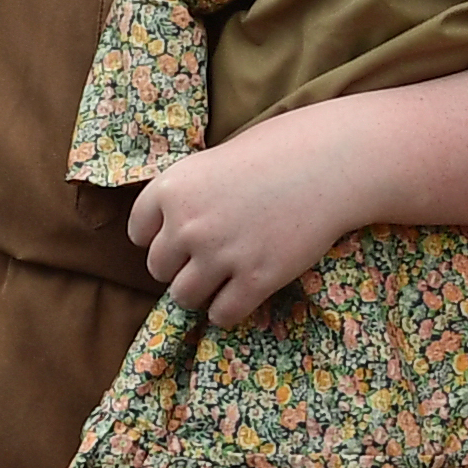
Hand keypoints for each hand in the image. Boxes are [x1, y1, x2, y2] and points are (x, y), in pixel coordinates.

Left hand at [126, 108, 370, 326]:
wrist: (329, 164)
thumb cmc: (274, 154)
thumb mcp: (212, 163)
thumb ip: (185, 197)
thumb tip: (173, 237)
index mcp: (171, 190)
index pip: (139, 234)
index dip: (161, 237)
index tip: (184, 236)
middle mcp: (187, 226)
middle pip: (159, 269)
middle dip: (182, 266)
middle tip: (210, 257)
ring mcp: (221, 255)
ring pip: (185, 296)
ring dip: (201, 292)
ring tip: (224, 280)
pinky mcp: (256, 279)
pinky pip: (223, 313)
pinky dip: (228, 310)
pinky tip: (243, 294)